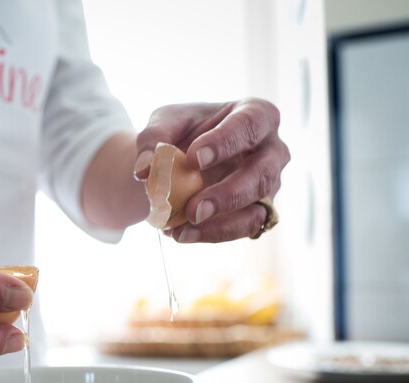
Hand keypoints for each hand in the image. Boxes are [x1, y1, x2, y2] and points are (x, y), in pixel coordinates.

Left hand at [133, 99, 289, 242]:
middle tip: (193, 209)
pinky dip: (212, 234)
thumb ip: (153, 138)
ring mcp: (268, 183)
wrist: (181, 156)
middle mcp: (271, 150)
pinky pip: (244, 228)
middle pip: (262, 174)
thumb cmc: (183, 130)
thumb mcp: (165, 122)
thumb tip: (143, 171)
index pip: (248, 125)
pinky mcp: (258, 210)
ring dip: (220, 224)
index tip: (193, 159)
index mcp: (256, 114)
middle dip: (228, 194)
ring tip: (182, 230)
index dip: (224, 142)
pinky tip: (182, 234)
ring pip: (257, 208)